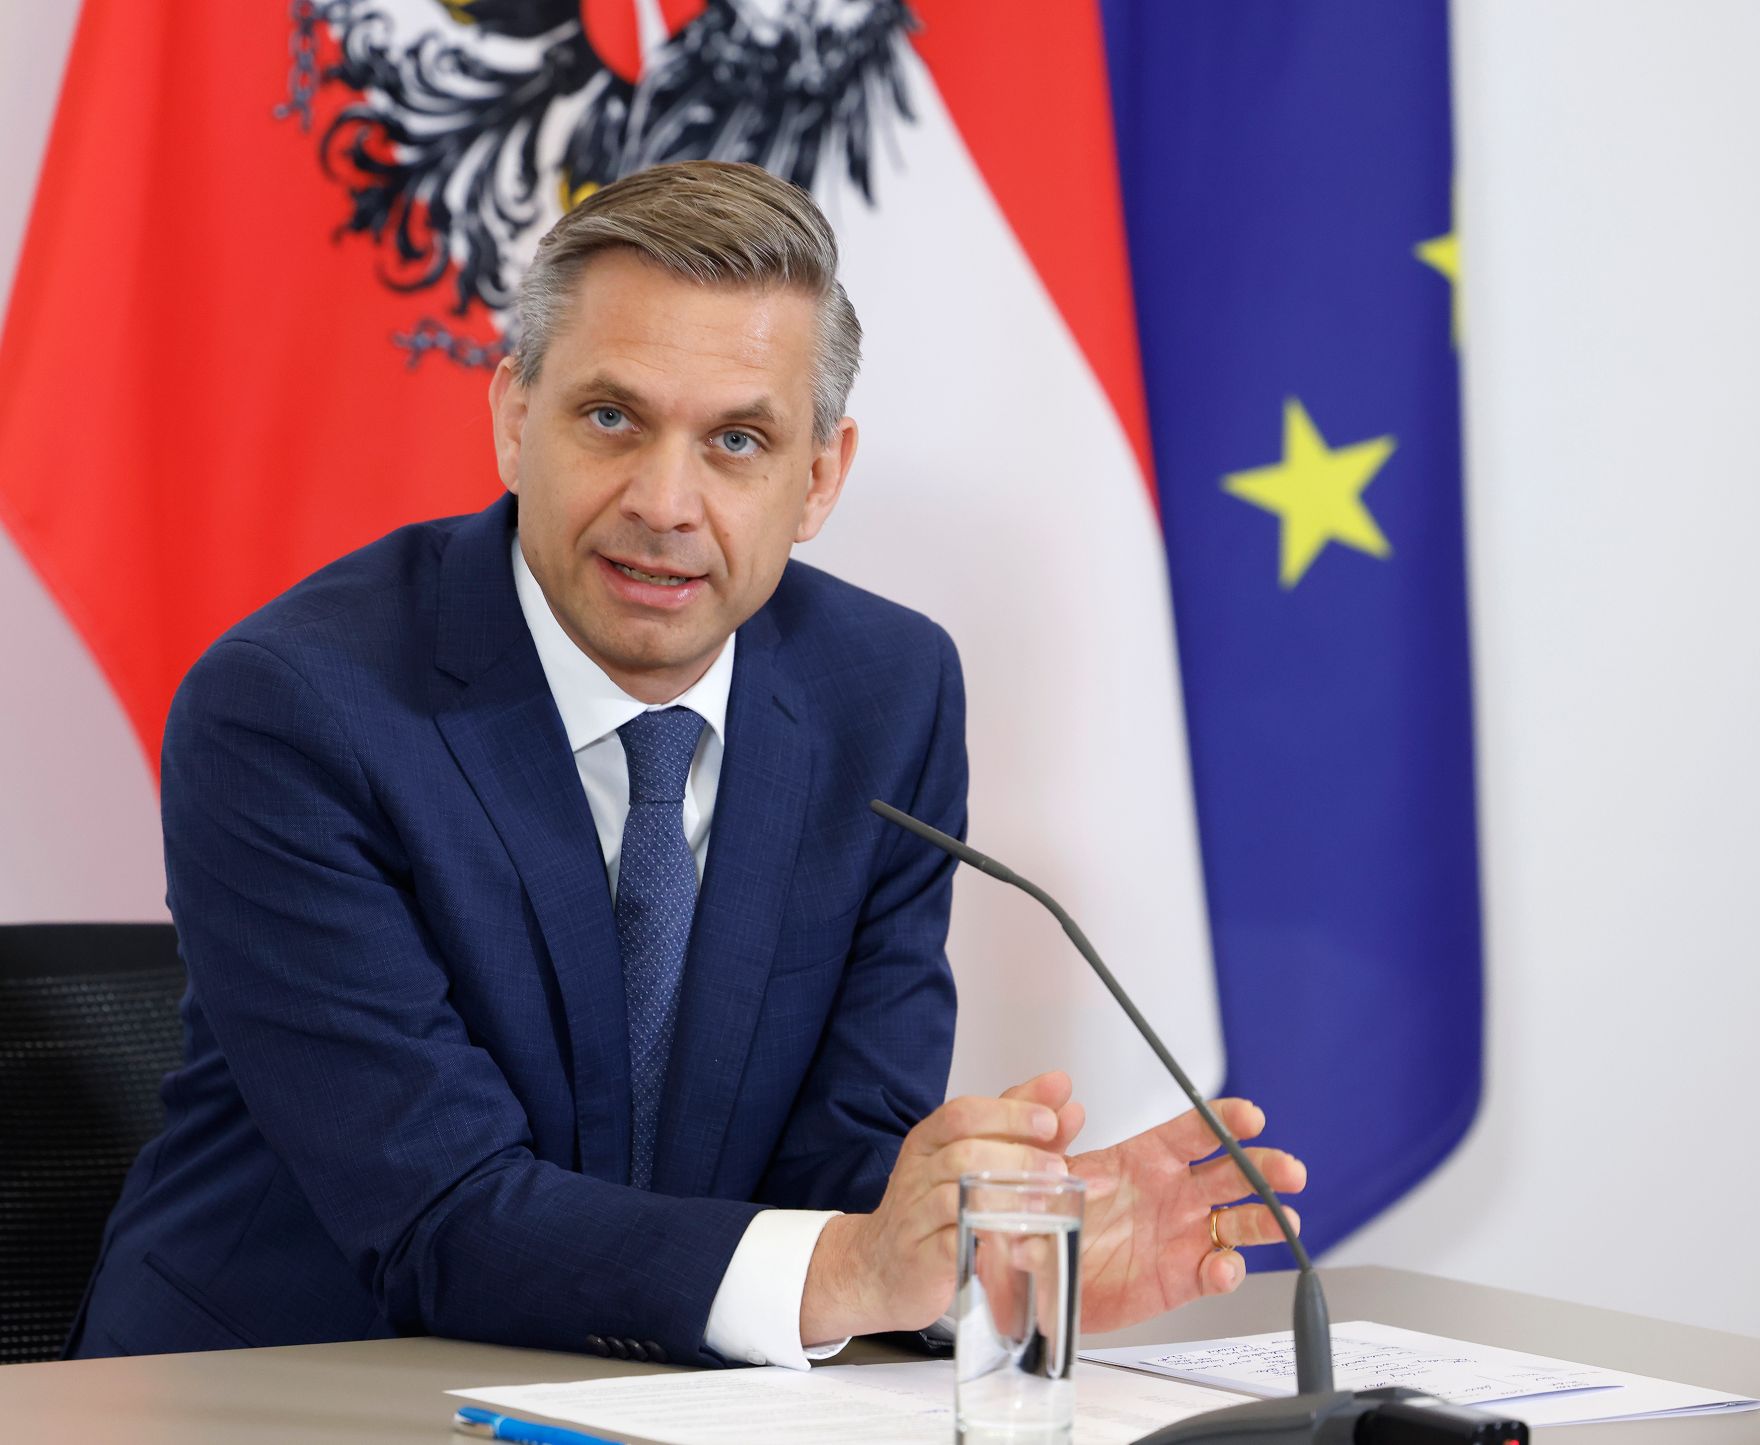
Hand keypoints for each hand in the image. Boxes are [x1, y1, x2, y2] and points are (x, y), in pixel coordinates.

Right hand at [799, 1077, 1073, 1342]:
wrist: (880, 1267)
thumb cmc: (933, 1207)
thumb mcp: (970, 1156)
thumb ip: (1015, 1124)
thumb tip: (1060, 1088)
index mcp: (929, 1140)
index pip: (963, 1114)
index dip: (1009, 1114)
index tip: (1050, 1120)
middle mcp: (917, 1173)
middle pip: (963, 1153)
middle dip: (1017, 1157)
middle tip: (1057, 1167)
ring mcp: (915, 1216)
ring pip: (957, 1197)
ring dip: (1007, 1197)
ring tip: (1044, 1202)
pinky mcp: (921, 1259)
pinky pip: (951, 1245)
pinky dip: (984, 1239)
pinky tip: (1014, 1238)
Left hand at [1006, 1078, 1304, 1333]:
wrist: (1037, 1273)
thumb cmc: (1048, 1214)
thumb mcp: (1041, 1166)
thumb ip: (1052, 1134)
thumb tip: (1067, 1104)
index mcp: (1147, 1158)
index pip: (1195, 1131)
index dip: (1224, 1120)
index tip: (1250, 1116)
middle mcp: (1174, 1193)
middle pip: (1233, 1172)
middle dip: (1265, 1168)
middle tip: (1288, 1170)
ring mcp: (1182, 1235)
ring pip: (1239, 1222)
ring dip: (1267, 1218)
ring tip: (1285, 1220)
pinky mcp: (1181, 1278)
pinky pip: (1215, 1272)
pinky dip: (1227, 1271)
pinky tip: (1224, 1267)